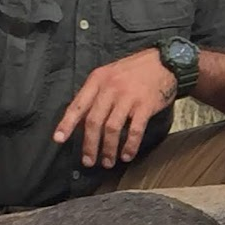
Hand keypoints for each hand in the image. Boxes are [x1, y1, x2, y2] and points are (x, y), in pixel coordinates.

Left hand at [54, 50, 176, 167]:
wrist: (165, 62)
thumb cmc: (135, 70)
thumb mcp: (109, 74)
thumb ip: (96, 93)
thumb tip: (81, 119)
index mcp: (97, 80)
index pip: (78, 105)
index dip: (67, 124)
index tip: (59, 139)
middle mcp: (111, 89)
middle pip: (94, 121)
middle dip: (89, 145)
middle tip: (88, 161)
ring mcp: (128, 97)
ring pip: (112, 128)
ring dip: (108, 149)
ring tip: (108, 162)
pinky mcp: (145, 105)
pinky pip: (134, 130)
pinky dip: (129, 145)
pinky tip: (127, 155)